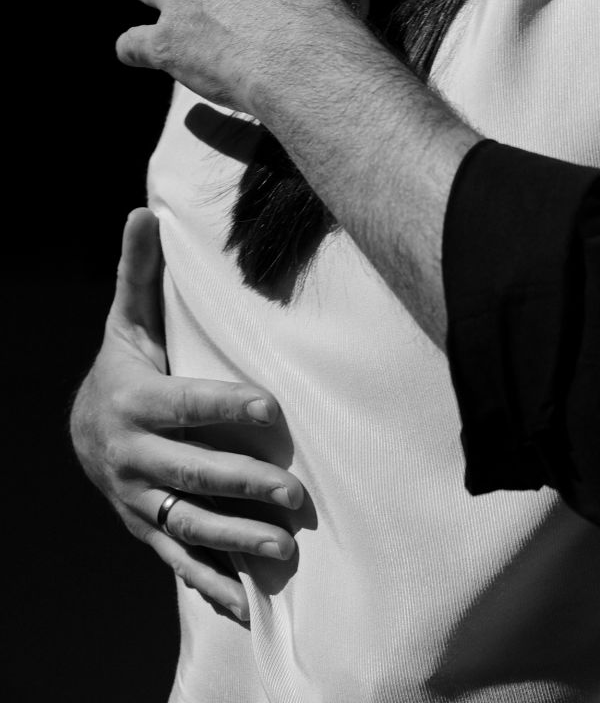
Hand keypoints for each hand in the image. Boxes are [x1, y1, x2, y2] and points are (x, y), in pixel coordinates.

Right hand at [70, 209, 304, 622]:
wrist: (82, 428)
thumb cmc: (125, 363)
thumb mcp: (128, 318)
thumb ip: (140, 271)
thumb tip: (141, 211)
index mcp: (135, 400)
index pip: (186, 405)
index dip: (226, 408)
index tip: (271, 413)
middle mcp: (134, 457)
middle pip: (193, 473)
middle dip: (244, 487)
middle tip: (298, 498)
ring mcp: (140, 500)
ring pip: (189, 525)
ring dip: (235, 544)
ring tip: (285, 553)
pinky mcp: (149, 529)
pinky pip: (179, 562)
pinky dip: (211, 588)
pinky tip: (250, 607)